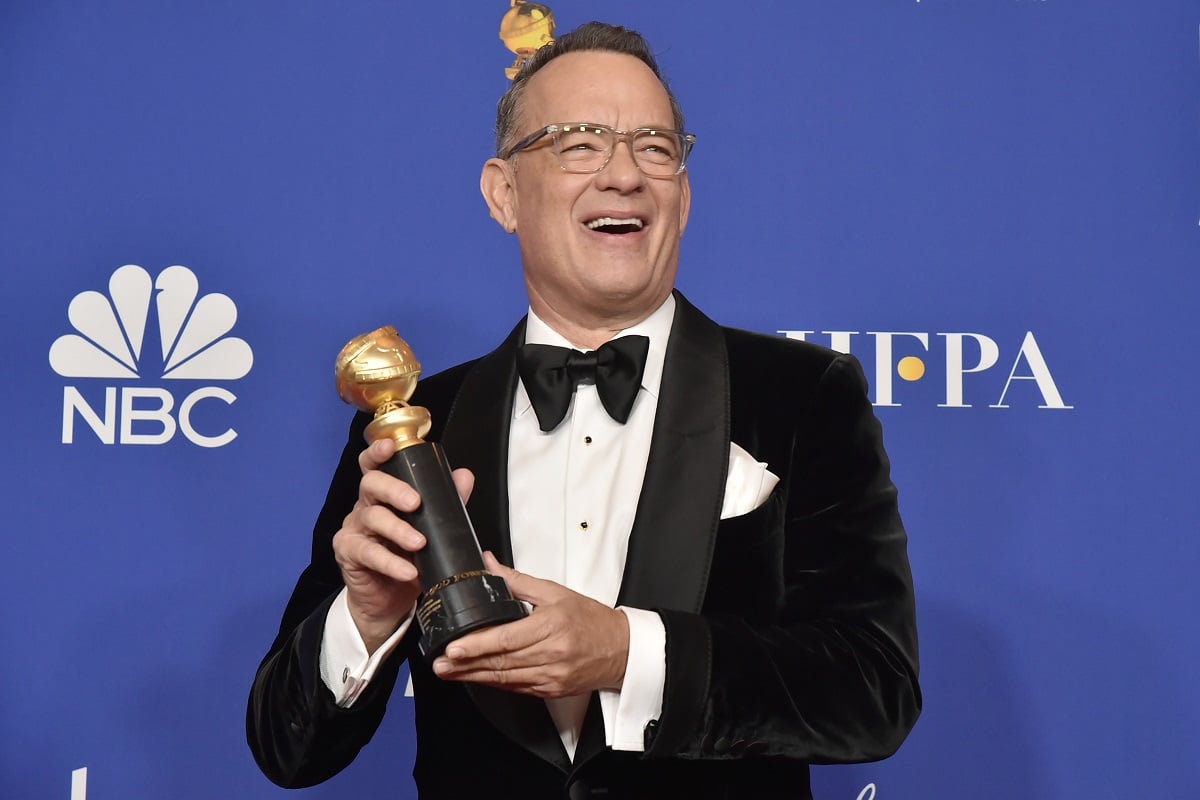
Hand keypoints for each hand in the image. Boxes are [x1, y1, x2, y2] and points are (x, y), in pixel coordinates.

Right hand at [332, 438, 474, 653]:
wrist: (389, 600)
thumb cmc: (408, 557)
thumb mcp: (431, 528)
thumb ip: (447, 502)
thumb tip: (464, 476)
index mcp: (384, 494)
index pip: (376, 465)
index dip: (378, 452)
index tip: (390, 447)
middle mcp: (366, 506)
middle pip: (371, 484)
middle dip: (394, 489)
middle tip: (415, 503)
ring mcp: (355, 529)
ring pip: (372, 517)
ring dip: (398, 529)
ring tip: (419, 543)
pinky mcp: (349, 554)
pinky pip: (368, 553)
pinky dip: (390, 562)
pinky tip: (407, 570)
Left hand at [431, 552, 629, 696]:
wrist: (621, 649)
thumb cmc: (591, 619)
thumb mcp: (556, 592)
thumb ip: (518, 581)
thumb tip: (488, 565)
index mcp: (551, 626)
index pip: (506, 639)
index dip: (477, 645)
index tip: (454, 647)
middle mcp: (551, 654)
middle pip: (500, 661)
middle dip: (466, 664)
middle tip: (440, 662)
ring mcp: (551, 676)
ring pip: (505, 678)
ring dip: (474, 676)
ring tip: (450, 672)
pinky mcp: (551, 690)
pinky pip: (517, 688)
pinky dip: (495, 682)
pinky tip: (478, 677)